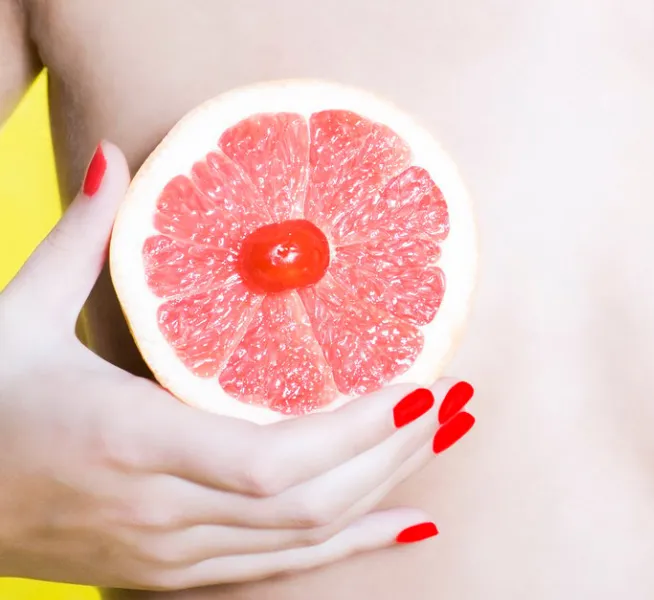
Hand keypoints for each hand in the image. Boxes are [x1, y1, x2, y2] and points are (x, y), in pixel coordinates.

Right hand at [0, 142, 476, 590]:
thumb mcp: (15, 318)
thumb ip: (80, 240)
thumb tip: (113, 157)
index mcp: (127, 440)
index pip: (271, 460)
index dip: (356, 434)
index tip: (420, 387)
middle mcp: (157, 511)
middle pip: (309, 502)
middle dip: (396, 452)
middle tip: (457, 400)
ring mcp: (167, 553)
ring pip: (304, 537)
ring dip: (387, 489)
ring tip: (447, 439)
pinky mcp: (171, 572)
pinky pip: (280, 568)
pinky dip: (352, 546)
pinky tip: (408, 524)